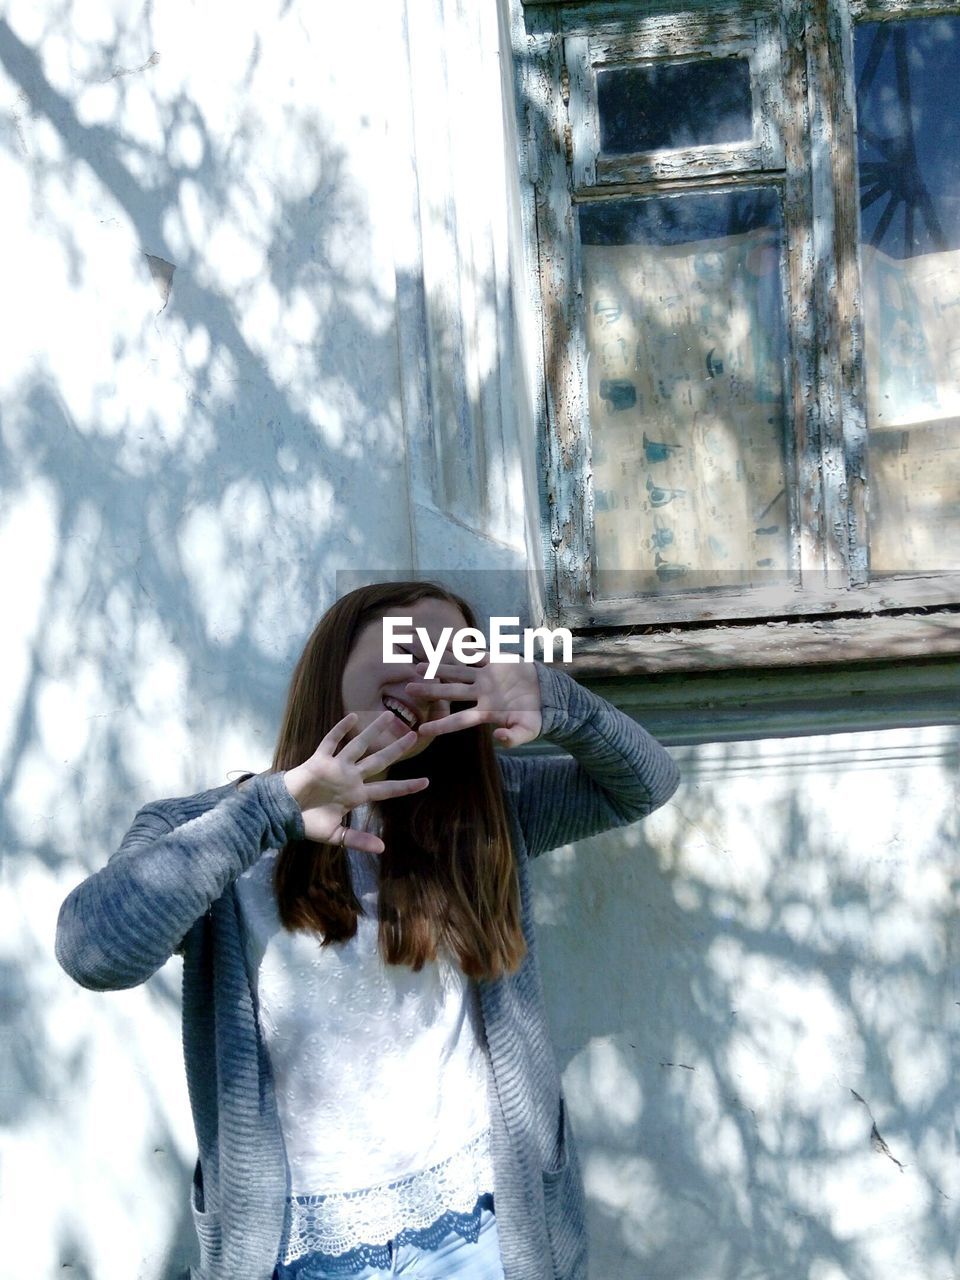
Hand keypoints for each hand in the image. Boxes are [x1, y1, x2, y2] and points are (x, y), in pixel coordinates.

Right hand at [283, 711, 428, 851]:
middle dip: (396, 750)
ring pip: (359, 746)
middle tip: (416, 735)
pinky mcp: (319, 761)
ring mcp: (336, 767)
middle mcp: (350, 777)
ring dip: (373, 731)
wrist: (283, 814)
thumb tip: (382, 849)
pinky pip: (331, 742)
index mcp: (356, 795)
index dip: (405, 786)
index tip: (426, 782)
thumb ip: (358, 839)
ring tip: (390, 715)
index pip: (387, 790)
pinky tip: (352, 717)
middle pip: (379, 761)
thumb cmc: (308, 823)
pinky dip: (340, 730)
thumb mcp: (336, 835)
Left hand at [406, 654, 541, 748]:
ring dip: (439, 668)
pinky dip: (460, 648)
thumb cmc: (535, 719)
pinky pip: (475, 654)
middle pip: (451, 692)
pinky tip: (444, 643)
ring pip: (457, 671)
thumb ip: (513, 738)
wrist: (547, 696)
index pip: (459, 721)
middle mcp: (481, 694)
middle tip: (408, 689)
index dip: (442, 725)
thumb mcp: (527, 732)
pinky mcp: (495, 662)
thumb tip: (499, 739)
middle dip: (431, 690)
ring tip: (418, 666)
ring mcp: (486, 677)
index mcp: (486, 712)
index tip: (422, 729)